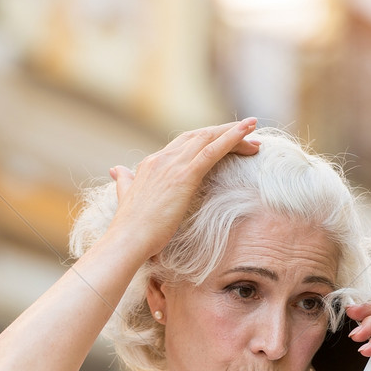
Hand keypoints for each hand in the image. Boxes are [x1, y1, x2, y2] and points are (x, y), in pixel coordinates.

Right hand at [107, 120, 259, 256]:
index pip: (184, 144)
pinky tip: (248, 133)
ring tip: (253, 130)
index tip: (224, 144)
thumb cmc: (130, 228)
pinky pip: (213, 150)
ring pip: (208, 138)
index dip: (206, 140)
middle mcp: (162, 158)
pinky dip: (232, 138)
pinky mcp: (185, 175)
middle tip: (247, 136)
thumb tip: (117, 171)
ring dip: (234, 133)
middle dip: (223, 133)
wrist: (127, 240)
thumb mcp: (126, 197)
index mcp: (151, 164)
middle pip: (199, 136)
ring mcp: (173, 165)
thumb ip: (124, 182)